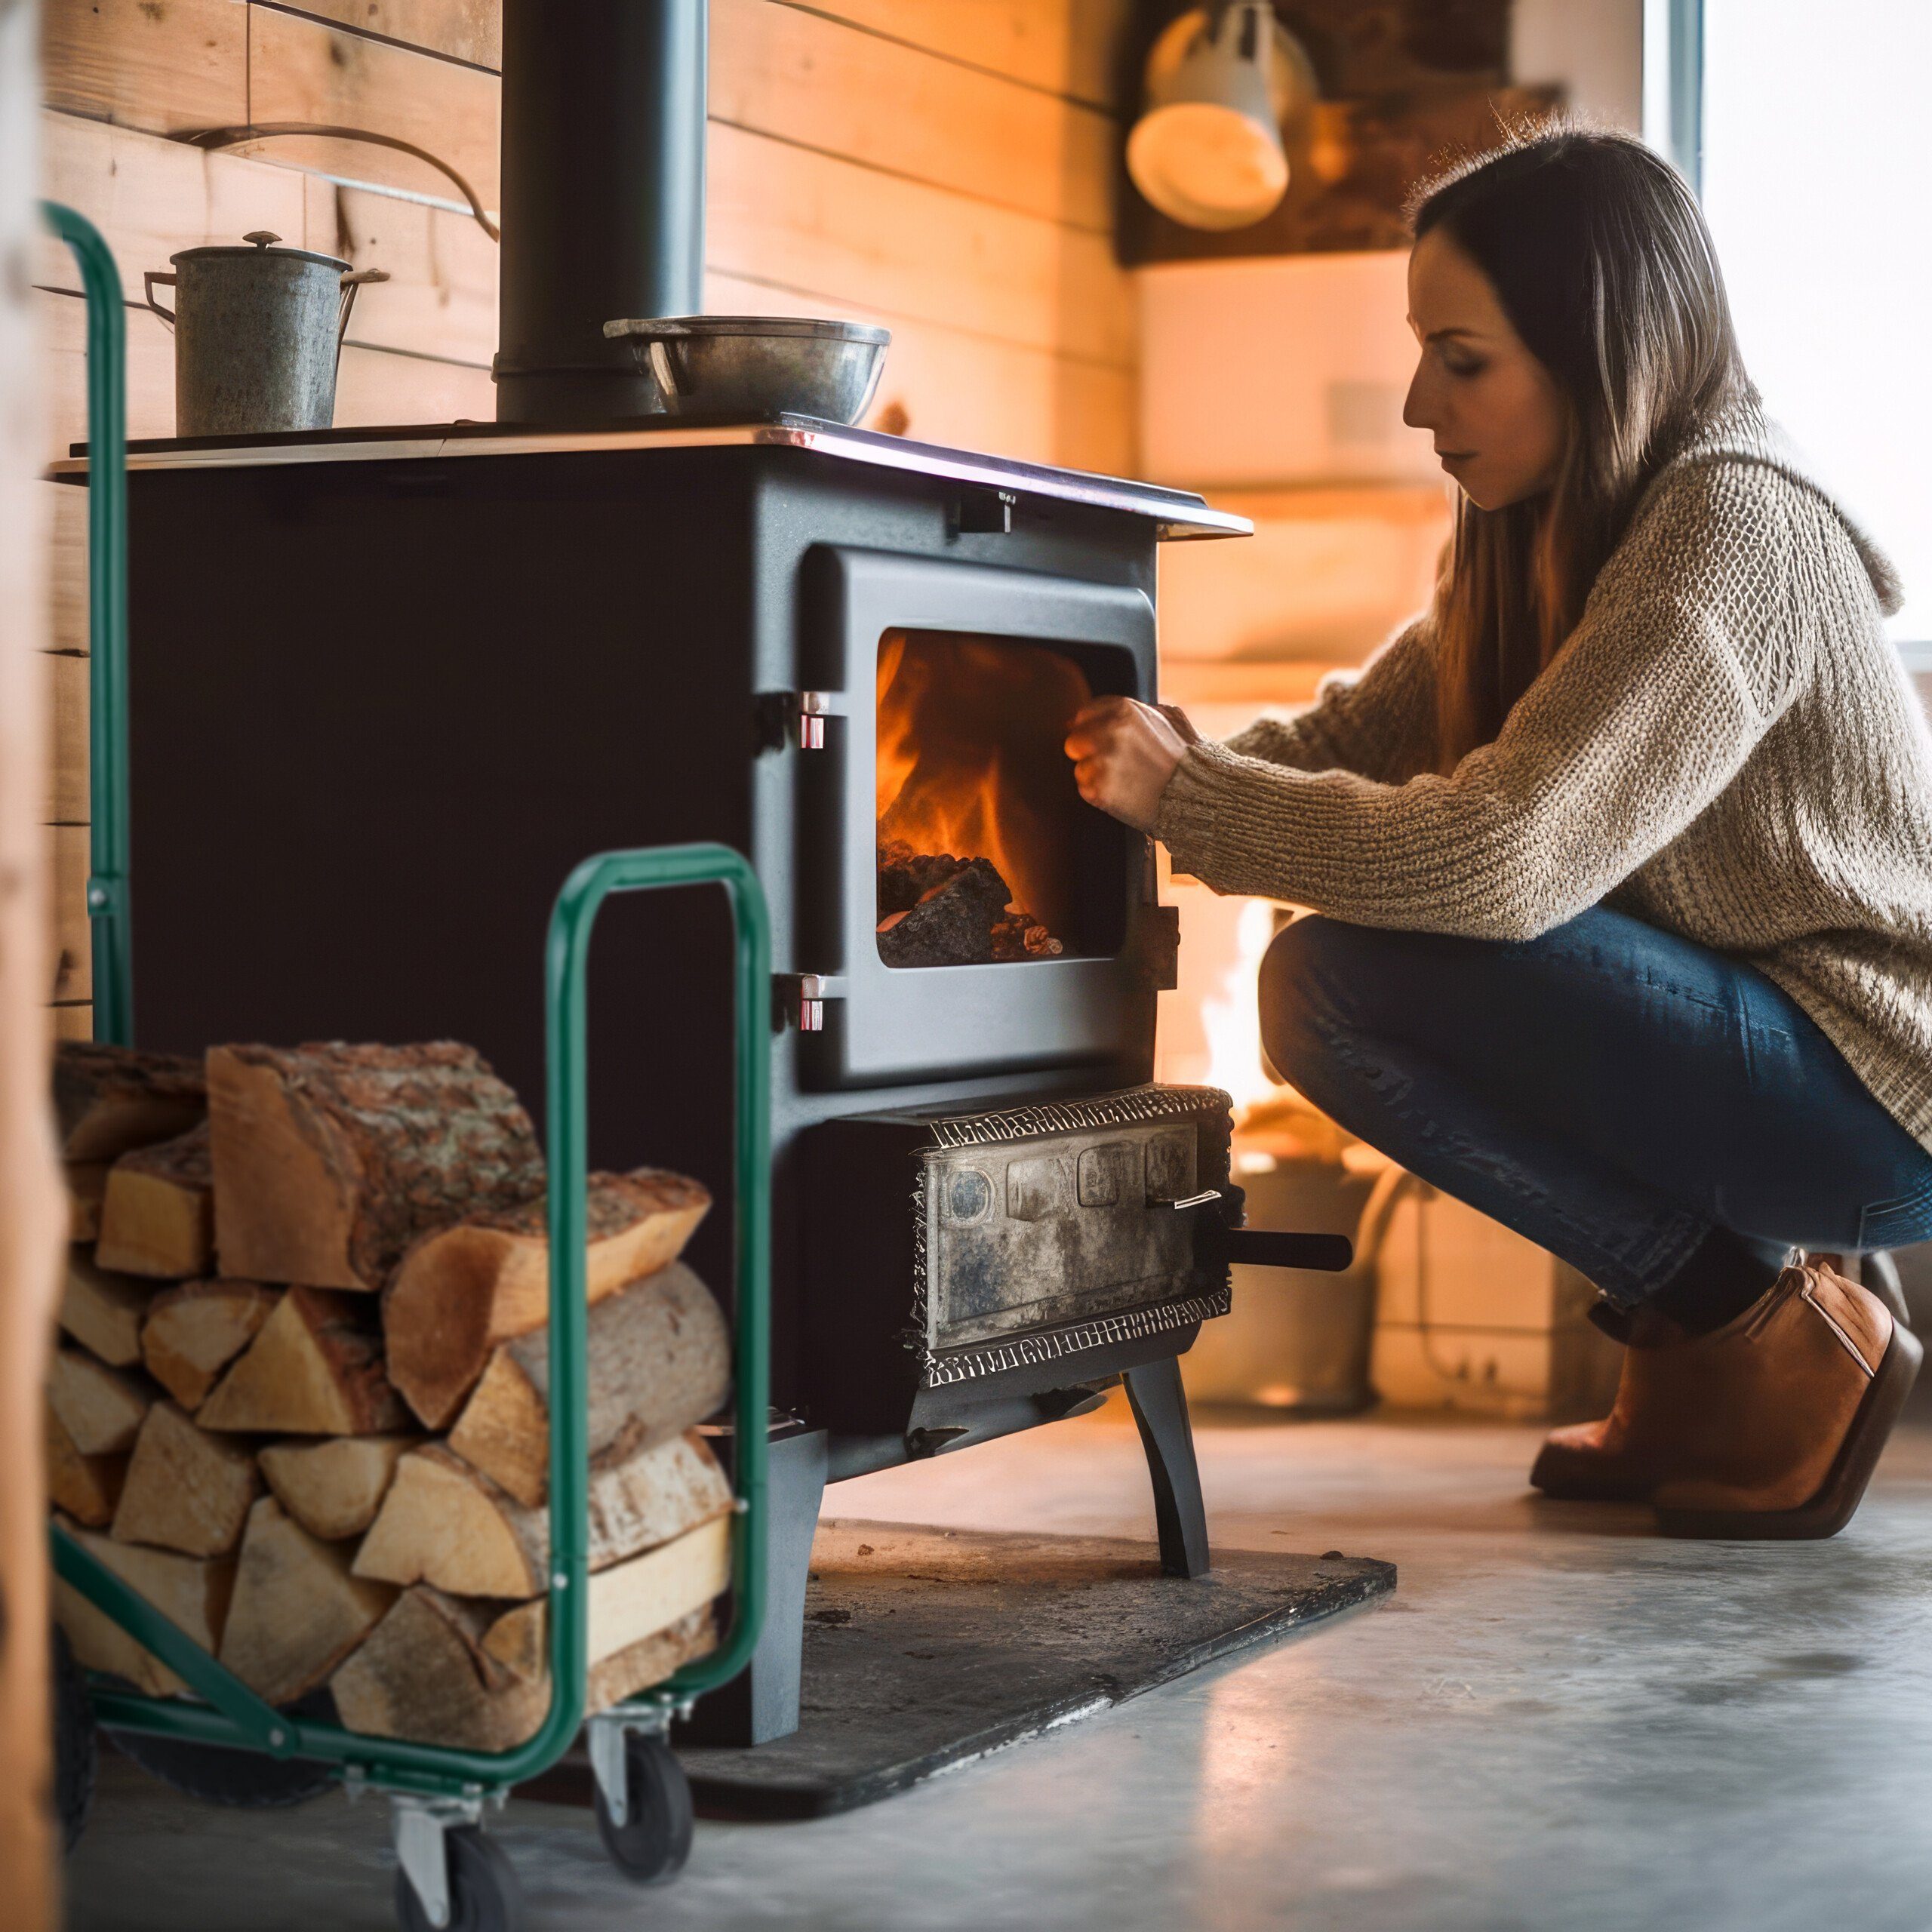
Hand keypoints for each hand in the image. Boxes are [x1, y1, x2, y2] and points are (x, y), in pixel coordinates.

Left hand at [1064, 696, 1194, 832]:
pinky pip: (1085, 790)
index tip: (1099, 741)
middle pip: (1074, 742)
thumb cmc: (1189, 758)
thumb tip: (1114, 712)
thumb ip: (1140, 712)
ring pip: (1080, 768)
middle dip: (1088, 753)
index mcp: (1124, 710)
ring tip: (1125, 781)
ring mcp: (1103, 762)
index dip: (1091, 729)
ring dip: (1095, 776)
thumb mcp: (1172, 719)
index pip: (1084, 715)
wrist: (1201, 795)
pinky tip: (1123, 794)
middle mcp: (1110, 732)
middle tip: (1114, 765)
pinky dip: (1100, 794)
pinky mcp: (1100, 791)